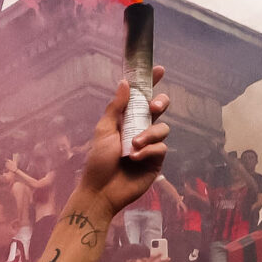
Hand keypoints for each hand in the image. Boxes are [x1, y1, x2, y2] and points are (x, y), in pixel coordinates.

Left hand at [78, 67, 169, 214]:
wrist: (102, 191)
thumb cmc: (98, 161)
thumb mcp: (104, 130)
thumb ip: (116, 107)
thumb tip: (125, 82)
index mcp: (126, 120)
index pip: (141, 98)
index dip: (150, 83)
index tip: (159, 70)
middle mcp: (140, 130)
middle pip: (159, 109)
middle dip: (160, 103)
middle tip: (152, 107)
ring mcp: (150, 145)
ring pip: (163, 128)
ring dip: (149, 134)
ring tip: (133, 146)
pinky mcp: (156, 161)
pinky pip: (161, 148)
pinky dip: (148, 151)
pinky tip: (135, 159)